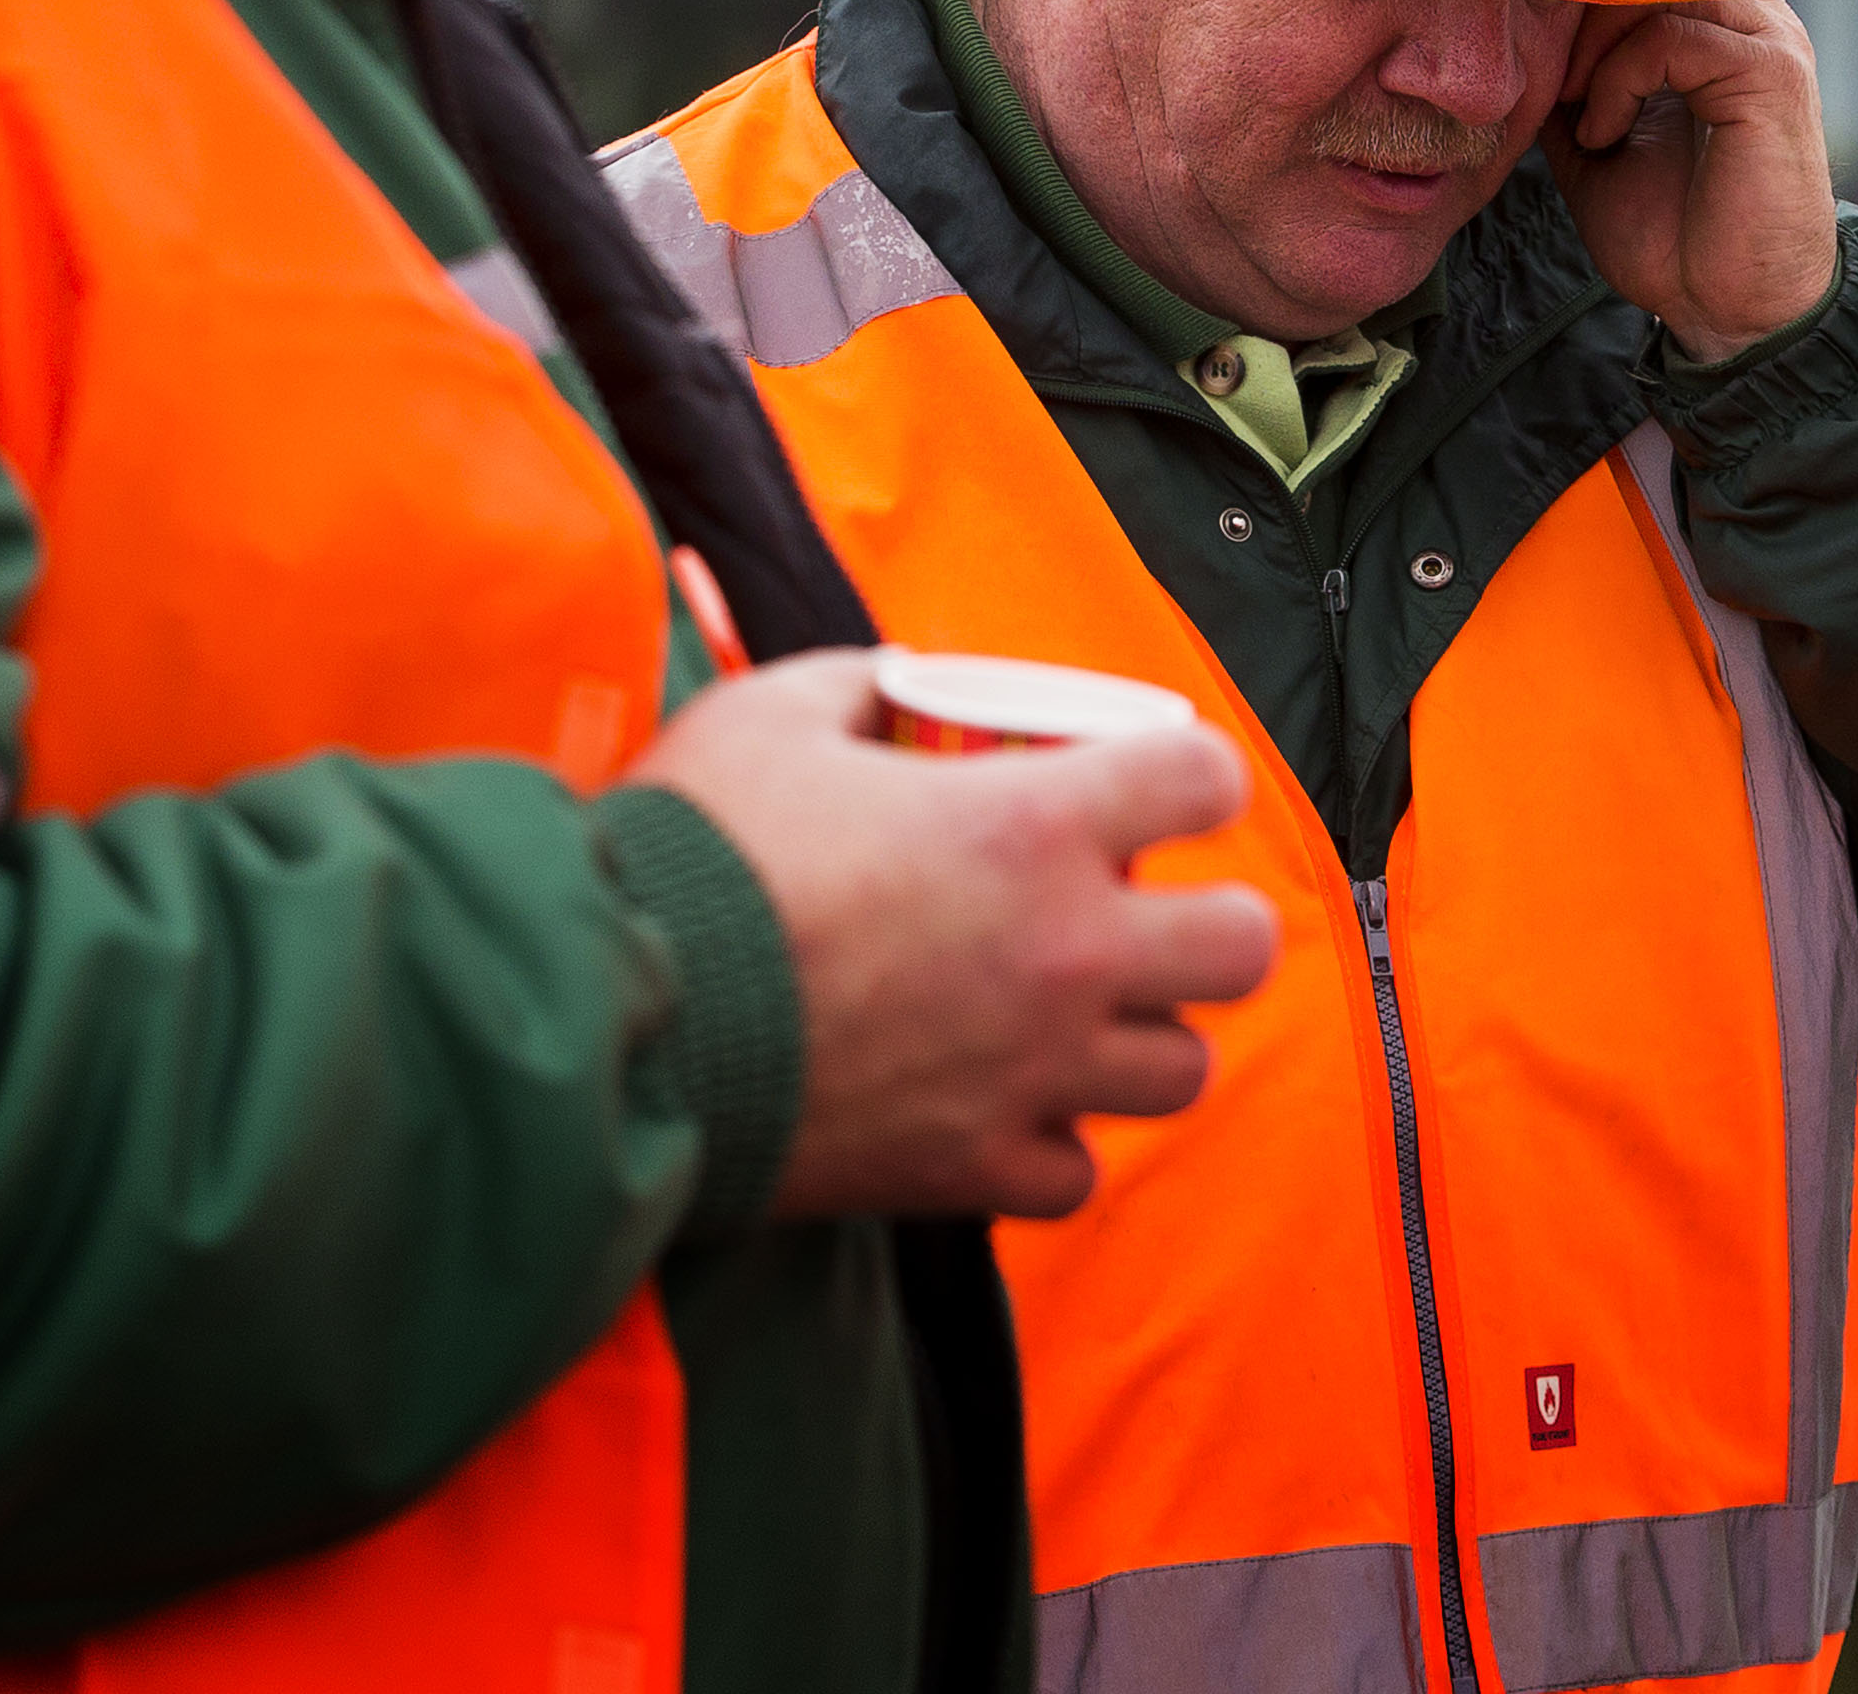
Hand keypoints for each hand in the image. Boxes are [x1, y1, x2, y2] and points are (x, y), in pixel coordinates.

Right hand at [626, 649, 1279, 1221]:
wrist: (615, 1021)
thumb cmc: (692, 853)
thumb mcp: (773, 713)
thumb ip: (864, 687)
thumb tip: (899, 693)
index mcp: (1032, 823)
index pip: (1208, 777)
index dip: (1190, 774)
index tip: (1151, 787)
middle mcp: (1063, 950)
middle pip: (1242, 945)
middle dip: (1204, 922)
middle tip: (1134, 913)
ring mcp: (1030, 1070)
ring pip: (1181, 1071)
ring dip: (1136, 1036)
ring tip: (1066, 1012)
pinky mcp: (973, 1169)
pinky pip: (1075, 1170)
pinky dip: (1049, 1141)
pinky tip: (995, 1099)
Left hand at [1545, 0, 1838, 365]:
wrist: (1729, 311)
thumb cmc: (1671, 233)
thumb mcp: (1595, 141)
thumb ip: (1570, 80)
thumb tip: (1515, 32)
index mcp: (1717, 22)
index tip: (1528, 46)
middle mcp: (1750, 15)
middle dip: (1575, 9)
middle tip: (1547, 78)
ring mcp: (1767, 39)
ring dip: (1591, 44)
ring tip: (1574, 107)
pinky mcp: (1770, 73)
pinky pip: (1670, 37)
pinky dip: (1617, 81)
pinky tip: (1603, 134)